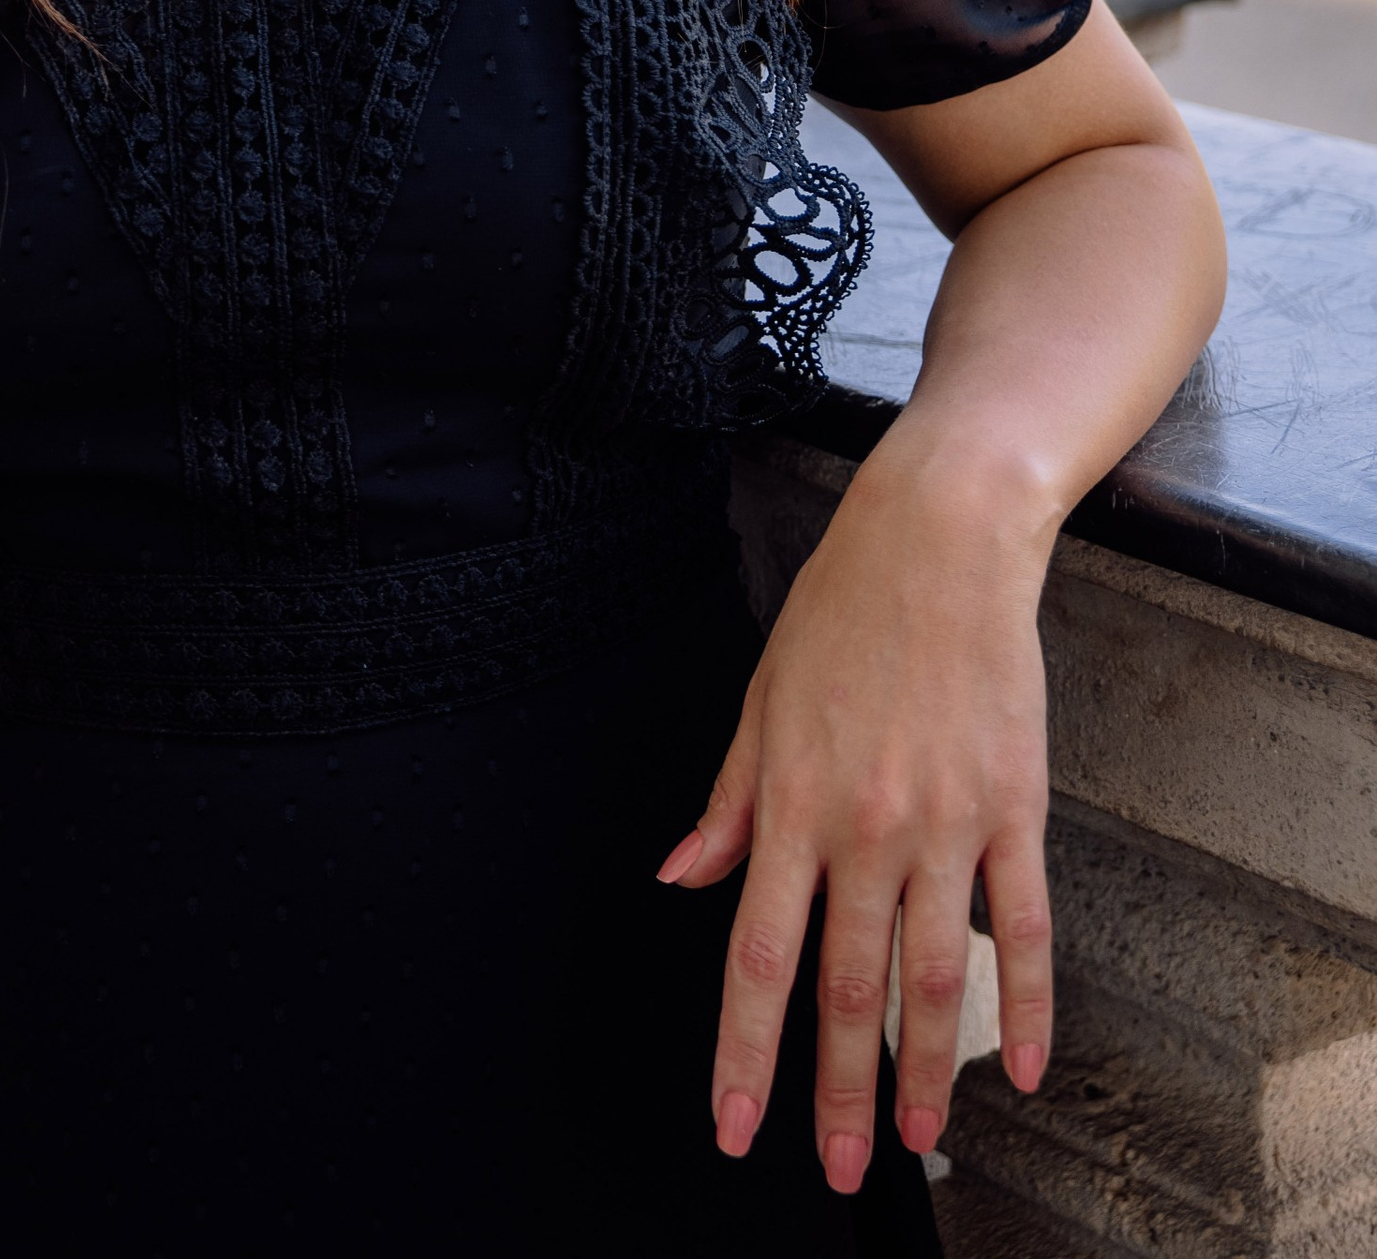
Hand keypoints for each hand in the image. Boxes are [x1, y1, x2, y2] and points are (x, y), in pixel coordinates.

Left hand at [657, 448, 1055, 1191]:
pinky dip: (1029, 1003)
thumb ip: (728, 803)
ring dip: (926, 1071)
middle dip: (834, 1091)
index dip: (745, 1051)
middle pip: (844, 988)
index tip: (737, 1124)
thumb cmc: (843, 612)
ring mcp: (945, 824)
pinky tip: (1025, 1065)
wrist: (938, 541)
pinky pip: (1024, 926)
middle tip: (835, 1169)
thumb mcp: (760, 703)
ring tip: (919, 1140)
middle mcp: (865, 827)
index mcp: (792, 803)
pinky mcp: (1014, 809)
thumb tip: (681, 877)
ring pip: (932, 976)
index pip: (757, 955)